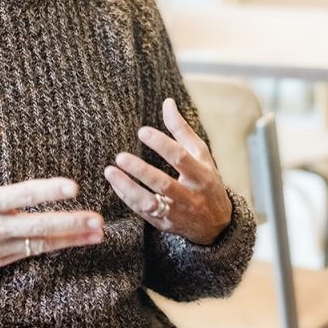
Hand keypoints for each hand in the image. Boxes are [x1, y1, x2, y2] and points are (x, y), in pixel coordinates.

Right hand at [0, 113, 103, 271]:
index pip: (23, 195)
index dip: (49, 191)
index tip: (73, 187)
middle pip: (38, 226)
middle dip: (70, 222)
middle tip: (97, 219)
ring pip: (40, 244)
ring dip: (71, 239)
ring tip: (98, 233)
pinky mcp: (0, 261)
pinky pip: (33, 254)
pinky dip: (56, 247)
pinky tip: (78, 241)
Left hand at [104, 98, 232, 244]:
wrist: (217, 225)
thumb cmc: (207, 181)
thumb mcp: (201, 155)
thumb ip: (182, 130)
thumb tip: (167, 102)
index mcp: (202, 175)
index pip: (181, 158)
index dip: (161, 144)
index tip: (141, 131)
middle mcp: (191, 196)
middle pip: (164, 184)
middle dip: (141, 170)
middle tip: (120, 156)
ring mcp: (178, 213)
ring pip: (150, 203)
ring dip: (128, 188)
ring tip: (110, 171)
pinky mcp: (165, 225)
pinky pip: (143, 212)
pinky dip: (127, 198)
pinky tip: (116, 183)